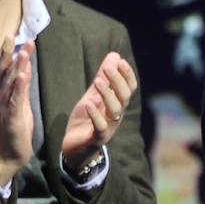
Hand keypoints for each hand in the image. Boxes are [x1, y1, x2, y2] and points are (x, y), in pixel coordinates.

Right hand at [0, 39, 35, 182]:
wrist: (10, 154)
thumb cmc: (16, 129)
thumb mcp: (21, 103)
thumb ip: (22, 86)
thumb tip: (25, 67)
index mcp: (4, 94)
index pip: (6, 69)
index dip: (10, 53)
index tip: (15, 35)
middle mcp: (2, 97)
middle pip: (5, 72)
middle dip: (10, 53)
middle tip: (12, 34)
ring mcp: (6, 107)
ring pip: (10, 83)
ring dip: (16, 66)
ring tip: (22, 51)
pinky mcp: (12, 117)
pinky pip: (15, 100)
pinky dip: (18, 87)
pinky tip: (22, 76)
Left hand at [62, 52, 137, 173]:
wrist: (74, 147)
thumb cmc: (86, 120)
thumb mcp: (92, 95)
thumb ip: (103, 78)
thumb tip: (114, 56)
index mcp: (117, 104)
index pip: (129, 88)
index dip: (127, 74)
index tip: (119, 61)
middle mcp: (116, 116)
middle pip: (124, 97)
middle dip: (118, 81)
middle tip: (108, 68)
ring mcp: (109, 127)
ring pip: (115, 110)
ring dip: (108, 95)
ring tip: (98, 81)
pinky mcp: (97, 139)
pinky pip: (101, 127)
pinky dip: (96, 115)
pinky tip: (89, 104)